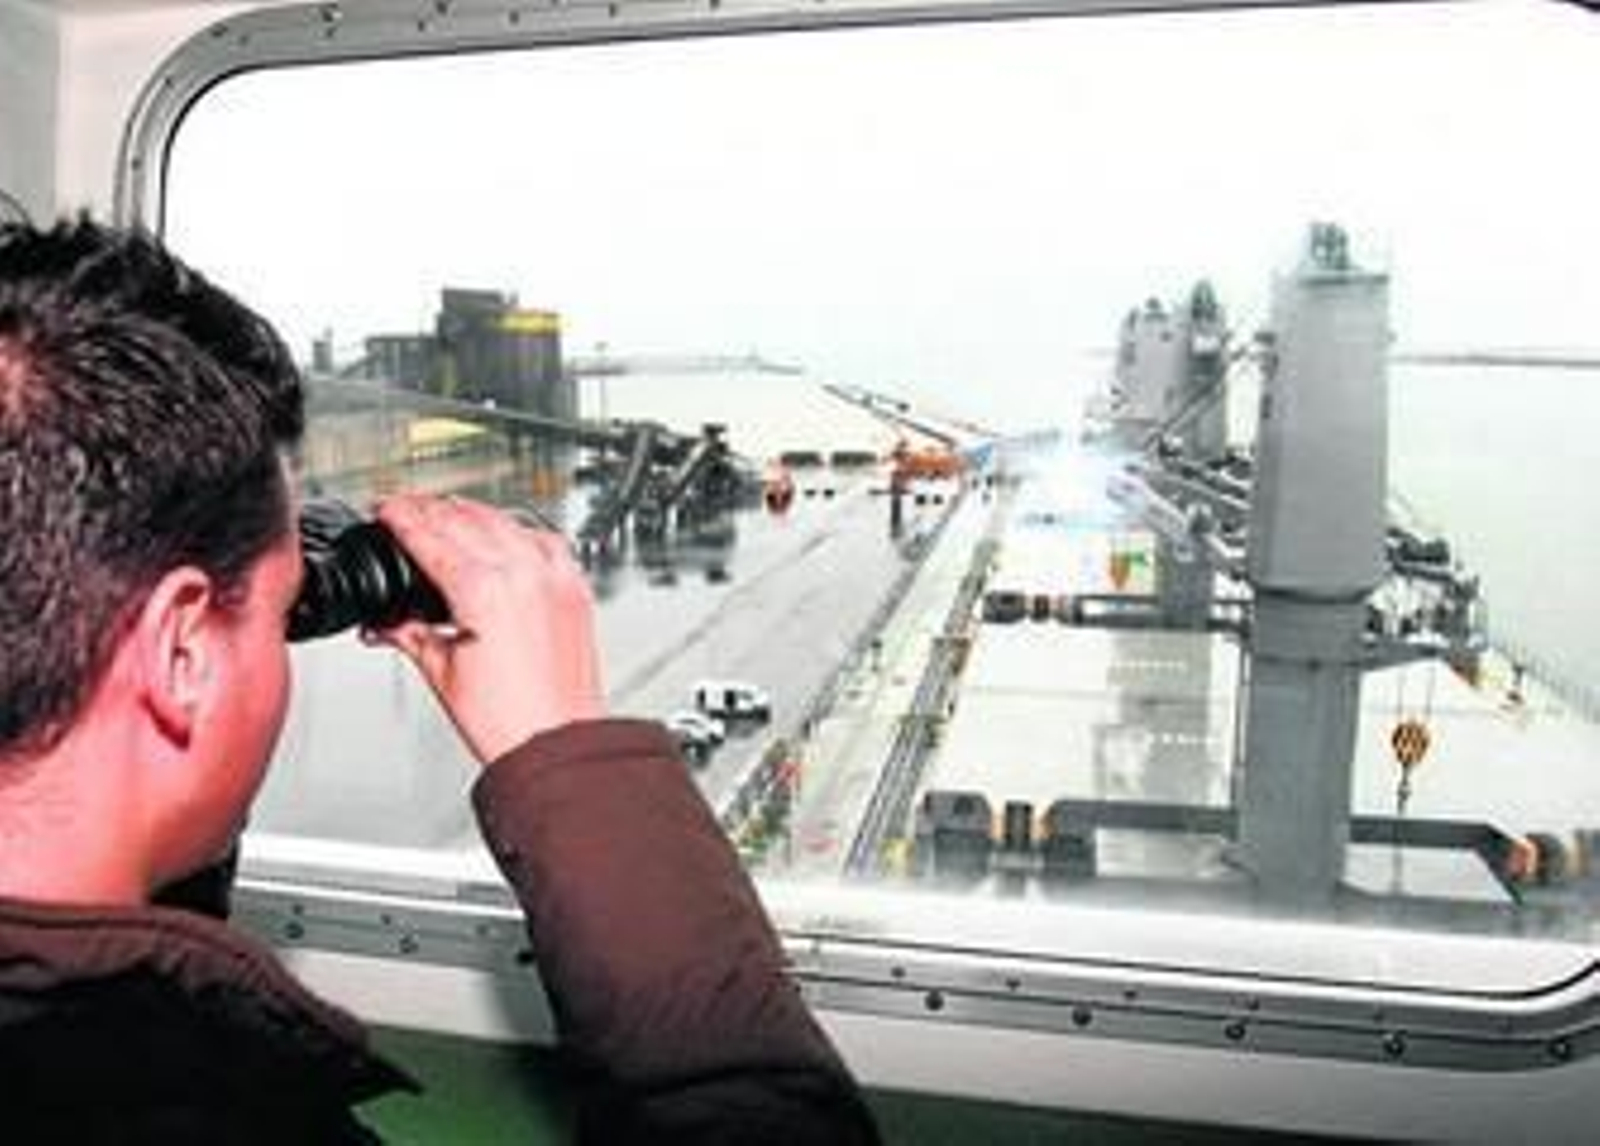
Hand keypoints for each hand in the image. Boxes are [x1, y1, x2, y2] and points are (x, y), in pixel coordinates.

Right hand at [369, 493, 603, 763]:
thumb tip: (387, 621)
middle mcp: (523, 574)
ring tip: (449, 515)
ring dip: (472, 513)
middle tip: (408, 510)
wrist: (558, 744)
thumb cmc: (509, 720)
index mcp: (483, 590)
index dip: (401, 518)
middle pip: (465, 518)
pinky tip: (506, 536)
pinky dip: (517, 530)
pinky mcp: (575, 589)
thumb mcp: (441, 672)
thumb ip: (410, 632)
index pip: (430, 536)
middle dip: (430, 510)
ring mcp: (554, 578)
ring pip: (506, 520)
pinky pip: (545, 539)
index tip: (387, 510)